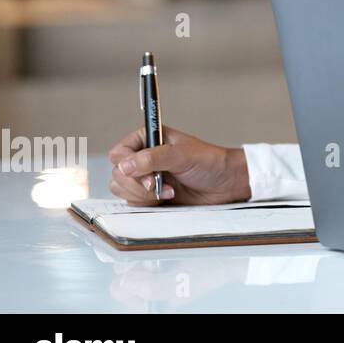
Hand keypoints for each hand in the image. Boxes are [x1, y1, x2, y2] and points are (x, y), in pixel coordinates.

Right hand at [106, 127, 250, 205]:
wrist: (225, 184)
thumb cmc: (209, 162)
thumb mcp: (182, 155)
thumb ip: (153, 158)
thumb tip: (124, 165)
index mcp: (148, 139)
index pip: (119, 153)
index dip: (127, 166)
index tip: (147, 176)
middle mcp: (143, 157)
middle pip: (118, 174)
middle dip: (137, 185)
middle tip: (158, 186)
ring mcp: (145, 177)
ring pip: (122, 190)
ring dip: (143, 195)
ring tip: (168, 191)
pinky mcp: (149, 195)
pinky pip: (132, 202)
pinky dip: (147, 203)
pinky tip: (168, 198)